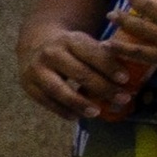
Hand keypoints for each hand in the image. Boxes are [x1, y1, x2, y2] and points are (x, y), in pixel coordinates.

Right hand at [18, 19, 136, 119]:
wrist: (35, 44)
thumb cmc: (70, 47)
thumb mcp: (83, 42)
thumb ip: (101, 54)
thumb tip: (128, 77)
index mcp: (69, 40)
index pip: (92, 53)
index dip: (109, 66)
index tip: (126, 80)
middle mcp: (51, 53)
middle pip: (79, 73)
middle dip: (102, 88)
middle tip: (122, 100)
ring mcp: (37, 70)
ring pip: (59, 90)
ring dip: (80, 103)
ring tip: (96, 112)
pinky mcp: (28, 85)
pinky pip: (46, 101)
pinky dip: (62, 110)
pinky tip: (76, 116)